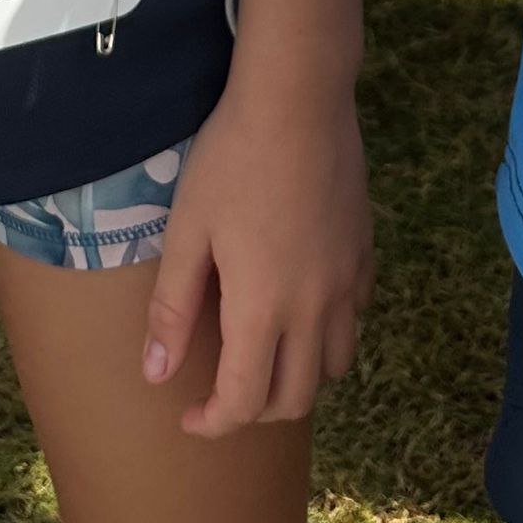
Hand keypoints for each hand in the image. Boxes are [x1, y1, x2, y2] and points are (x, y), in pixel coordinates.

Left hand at [142, 71, 372, 437]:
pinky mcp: (364, 253)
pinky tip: (302, 307)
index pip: (243, 402)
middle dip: (254, 412)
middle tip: (222, 393)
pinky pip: (355, 318)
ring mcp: (346, 282)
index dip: (212, 423)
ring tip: (265, 356)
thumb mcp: (188, 230)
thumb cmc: (232, 159)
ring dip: (298, 378)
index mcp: (262, 308)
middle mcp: (313, 308)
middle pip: (295, 398)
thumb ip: (173, 308)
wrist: (299, 99)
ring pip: (334, 366)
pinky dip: (328, 335)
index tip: (189, 416)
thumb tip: (158, 376)